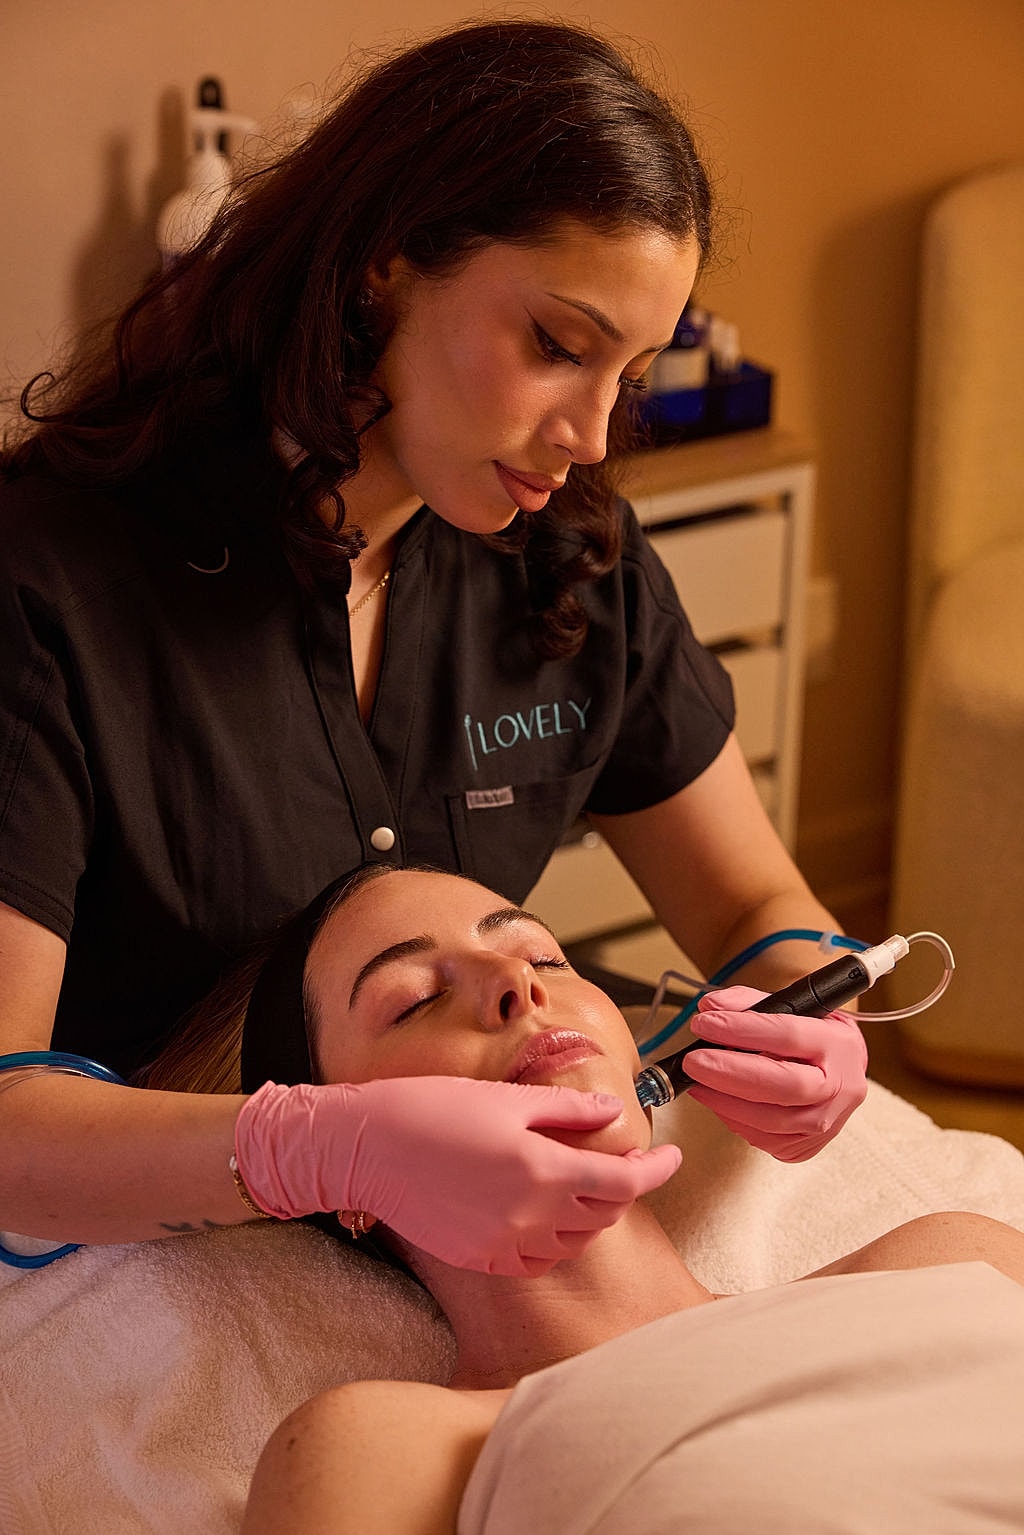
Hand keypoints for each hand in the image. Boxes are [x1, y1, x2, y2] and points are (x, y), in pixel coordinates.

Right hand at [234, 1076, 680, 1274]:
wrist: (368, 1150)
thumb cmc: (434, 1109)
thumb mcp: (508, 1099)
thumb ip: (567, 1111)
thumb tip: (614, 1113)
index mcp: (545, 1169)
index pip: (626, 1181)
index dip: (657, 1169)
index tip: (672, 1155)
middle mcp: (533, 1215)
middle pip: (606, 1211)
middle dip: (623, 1184)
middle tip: (620, 1157)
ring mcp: (508, 1243)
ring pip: (577, 1238)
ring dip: (592, 1211)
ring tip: (581, 1179)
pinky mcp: (485, 1259)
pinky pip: (540, 1257)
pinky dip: (557, 1237)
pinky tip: (545, 1211)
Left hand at [680, 985, 868, 1161]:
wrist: (840, 1073)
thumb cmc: (812, 1037)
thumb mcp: (791, 1007)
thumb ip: (747, 1002)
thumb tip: (710, 1008)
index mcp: (839, 1044)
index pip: (789, 1036)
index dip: (742, 1030)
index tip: (705, 1024)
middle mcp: (841, 1087)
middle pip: (784, 1086)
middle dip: (731, 1073)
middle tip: (694, 1061)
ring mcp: (827, 1122)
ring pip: (772, 1121)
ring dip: (725, 1101)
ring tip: (697, 1082)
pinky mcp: (807, 1147)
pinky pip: (765, 1139)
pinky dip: (734, 1120)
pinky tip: (719, 1100)